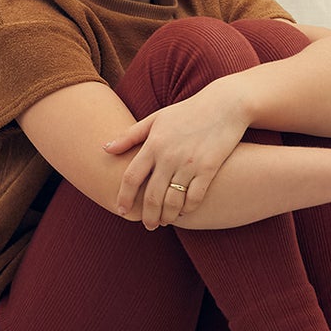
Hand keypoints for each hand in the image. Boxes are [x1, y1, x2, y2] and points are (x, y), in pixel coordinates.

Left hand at [104, 82, 250, 228]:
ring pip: (172, 201)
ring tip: (165, 222)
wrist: (225, 104)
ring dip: (167, 217)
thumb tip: (105, 149)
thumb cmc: (188, 112)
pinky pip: (195, 197)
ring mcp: (189, 163)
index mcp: (153, 144)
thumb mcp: (156, 119)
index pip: (131, 177)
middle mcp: (169, 156)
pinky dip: (188, 208)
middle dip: (147, 216)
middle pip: (151, 196)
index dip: (123, 197)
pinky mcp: (209, 168)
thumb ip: (130, 135)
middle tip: (148, 225)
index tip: (120, 210)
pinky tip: (185, 211)